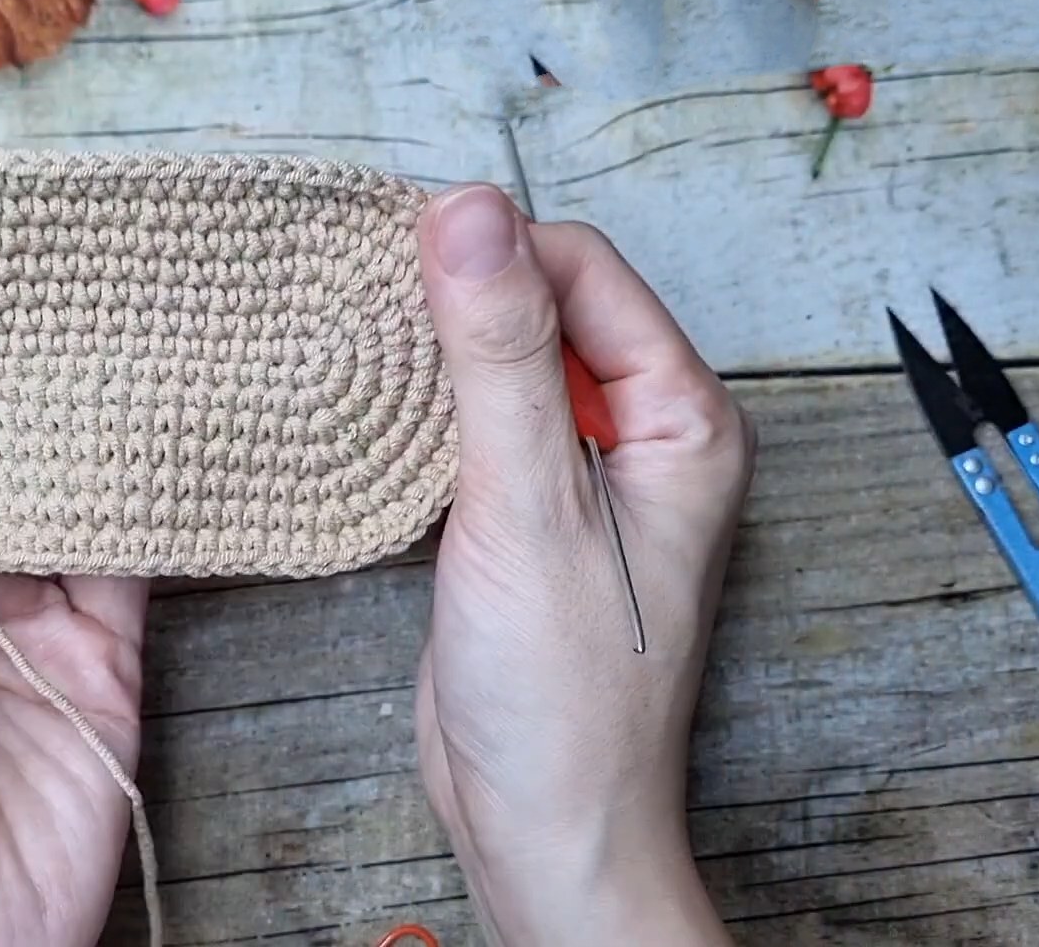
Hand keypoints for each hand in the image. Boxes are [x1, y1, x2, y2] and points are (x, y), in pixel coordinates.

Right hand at [412, 186, 754, 944]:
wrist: (543, 828)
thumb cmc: (566, 694)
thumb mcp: (530, 506)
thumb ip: (499, 353)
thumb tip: (467, 210)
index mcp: (685, 418)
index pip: (586, 271)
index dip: (494, 248)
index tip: (397, 248)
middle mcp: (643, 436)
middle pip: (544, 307)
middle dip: (458, 293)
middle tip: (362, 294)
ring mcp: (580, 476)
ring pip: (500, 363)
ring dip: (433, 349)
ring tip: (353, 342)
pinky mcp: (521, 516)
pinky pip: (472, 423)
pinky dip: (421, 406)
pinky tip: (366, 408)